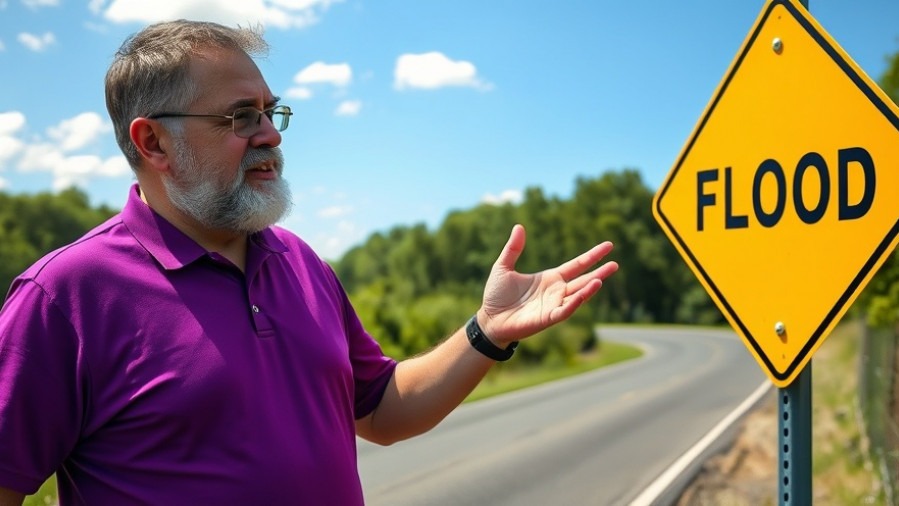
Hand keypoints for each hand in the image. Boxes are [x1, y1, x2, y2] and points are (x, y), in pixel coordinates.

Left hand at [478, 224, 617, 344]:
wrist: (489, 318)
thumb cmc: (497, 295)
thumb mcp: (503, 267)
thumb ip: (513, 248)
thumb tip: (519, 226)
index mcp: (551, 278)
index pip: (577, 265)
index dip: (592, 256)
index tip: (608, 246)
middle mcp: (557, 291)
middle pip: (583, 280)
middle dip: (600, 272)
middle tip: (616, 264)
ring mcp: (554, 305)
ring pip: (578, 296)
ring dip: (590, 288)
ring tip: (602, 278)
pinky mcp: (548, 318)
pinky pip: (565, 310)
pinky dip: (575, 303)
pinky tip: (584, 294)